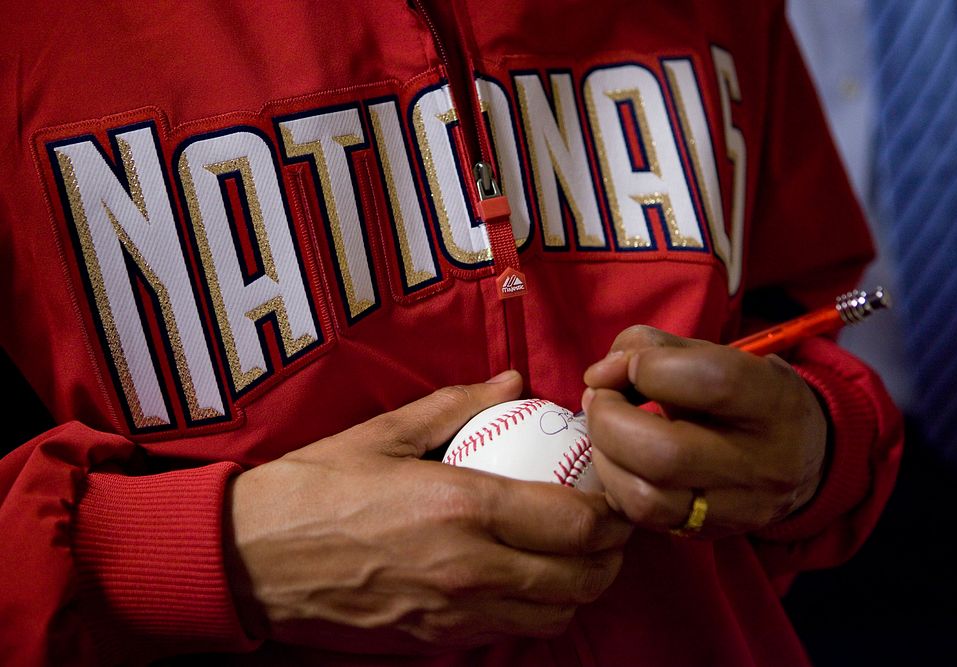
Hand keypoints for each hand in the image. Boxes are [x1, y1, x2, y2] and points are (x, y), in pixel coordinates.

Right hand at [227, 371, 630, 652]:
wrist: (250, 560)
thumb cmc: (312, 490)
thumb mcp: (383, 433)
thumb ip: (458, 405)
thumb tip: (513, 382)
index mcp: (461, 508)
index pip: (576, 523)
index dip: (613, 514)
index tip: (615, 493)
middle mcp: (469, 569)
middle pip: (580, 579)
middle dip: (611, 555)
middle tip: (608, 525)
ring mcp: (454, 614)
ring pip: (553, 616)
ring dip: (579, 588)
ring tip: (573, 555)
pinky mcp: (435, 641)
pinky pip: (510, 633)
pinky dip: (535, 610)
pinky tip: (522, 580)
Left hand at [582, 326, 828, 537]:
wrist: (801, 457)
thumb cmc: (743, 394)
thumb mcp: (715, 355)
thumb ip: (655, 348)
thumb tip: (601, 374)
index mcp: (774, 402)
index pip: (710, 381)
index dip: (647, 368)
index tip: (621, 367)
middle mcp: (765, 463)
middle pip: (667, 453)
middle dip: (609, 420)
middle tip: (600, 400)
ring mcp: (739, 509)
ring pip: (647, 499)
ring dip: (605, 459)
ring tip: (606, 432)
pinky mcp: (710, 533)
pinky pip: (643, 520)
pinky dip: (616, 486)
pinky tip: (620, 462)